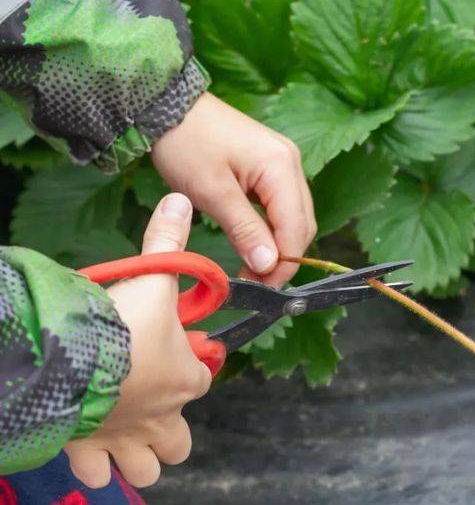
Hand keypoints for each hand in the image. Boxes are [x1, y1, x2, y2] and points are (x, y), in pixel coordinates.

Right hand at [64, 193, 211, 487]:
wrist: (73, 358)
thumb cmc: (122, 324)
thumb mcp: (152, 277)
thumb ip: (167, 241)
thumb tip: (181, 201)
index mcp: (184, 379)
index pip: (203, 378)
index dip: (194, 366)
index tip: (179, 353)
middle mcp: (162, 417)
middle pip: (179, 442)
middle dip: (169, 430)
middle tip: (150, 403)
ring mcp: (127, 439)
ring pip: (147, 466)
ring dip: (139, 455)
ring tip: (122, 431)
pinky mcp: (91, 450)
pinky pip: (97, 472)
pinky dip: (93, 463)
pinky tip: (85, 443)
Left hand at [152, 93, 316, 285]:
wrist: (169, 106)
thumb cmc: (186, 144)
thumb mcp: (212, 192)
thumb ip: (245, 230)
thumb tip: (268, 265)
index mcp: (281, 167)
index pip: (296, 229)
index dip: (282, 264)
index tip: (259, 287)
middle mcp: (291, 163)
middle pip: (302, 225)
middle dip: (282, 258)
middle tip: (253, 282)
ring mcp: (284, 162)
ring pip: (294, 217)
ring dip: (277, 245)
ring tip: (251, 267)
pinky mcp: (272, 165)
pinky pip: (282, 205)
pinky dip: (271, 227)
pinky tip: (253, 241)